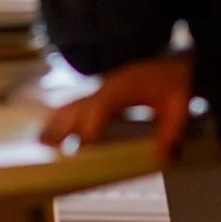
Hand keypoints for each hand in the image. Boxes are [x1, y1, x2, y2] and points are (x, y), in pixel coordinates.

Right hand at [41, 52, 196, 162]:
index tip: (82, 144)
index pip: (102, 106)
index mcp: (125, 88)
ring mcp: (104, 86)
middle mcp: (109, 85)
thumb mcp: (180, 108)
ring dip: (58, 121)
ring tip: (40, 139)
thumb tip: (163, 156)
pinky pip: (80, 102)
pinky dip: (64, 114)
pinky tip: (51, 126)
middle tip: (47, 147)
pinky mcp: (104, 91)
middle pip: (80, 106)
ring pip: (75, 103)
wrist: (180, 65)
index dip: (91, 125)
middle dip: (64, 126)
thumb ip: (172, 132)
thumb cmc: (178, 84)